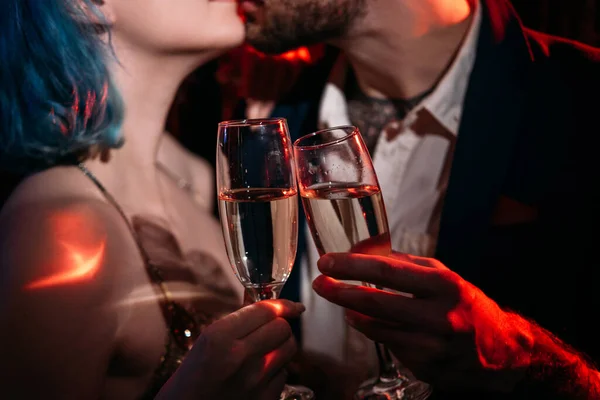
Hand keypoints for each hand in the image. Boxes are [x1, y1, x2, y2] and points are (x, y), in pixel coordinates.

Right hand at [156, 300, 304, 399]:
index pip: (265, 310)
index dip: (283, 304)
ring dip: (283, 345)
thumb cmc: (192, 377)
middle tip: (273, 330)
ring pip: (289, 348)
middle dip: (281, 325)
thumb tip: (271, 308)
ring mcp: (254, 380)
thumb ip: (237, 323)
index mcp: (219, 337)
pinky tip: (263, 373)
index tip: (292, 306)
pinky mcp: (264, 399)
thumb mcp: (207, 341)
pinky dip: (278, 370)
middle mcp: (239, 356)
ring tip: (269, 350)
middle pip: (282, 328)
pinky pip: (284, 374)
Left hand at [312, 252, 534, 392]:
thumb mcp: (444, 277)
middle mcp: (439, 316)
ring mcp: (432, 347)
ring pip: (377, 328)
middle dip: (341, 292)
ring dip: (354, 313)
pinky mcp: (426, 368)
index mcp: (444, 285)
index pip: (388, 271)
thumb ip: (405, 264)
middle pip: (376, 303)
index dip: (352, 266)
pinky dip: (377, 332)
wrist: (503, 352)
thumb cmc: (467, 306)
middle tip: (320, 284)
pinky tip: (376, 324)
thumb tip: (363, 252)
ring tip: (345, 303)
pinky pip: (390, 346)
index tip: (327, 262)